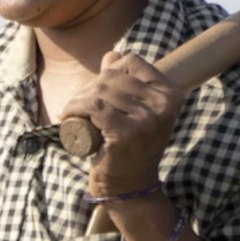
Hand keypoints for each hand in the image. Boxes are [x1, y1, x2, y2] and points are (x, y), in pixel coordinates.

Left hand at [60, 51, 182, 196]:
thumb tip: (113, 54)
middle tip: (80, 107)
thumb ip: (126, 80)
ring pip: (100, 90)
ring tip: (74, 114)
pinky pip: (93, 106)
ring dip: (79, 99)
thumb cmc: (130, 147)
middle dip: (89, 87)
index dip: (109, 71)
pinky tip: (69, 116)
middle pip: (113, 76)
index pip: (133, 62)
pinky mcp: (126, 132)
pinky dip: (75, 108)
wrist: (130, 187)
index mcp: (171, 93)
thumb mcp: (134, 110)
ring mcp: (147, 119)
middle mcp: (164, 104)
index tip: (98, 90)